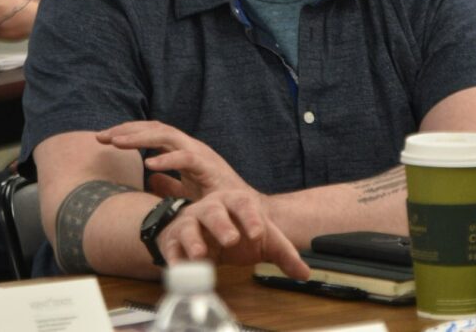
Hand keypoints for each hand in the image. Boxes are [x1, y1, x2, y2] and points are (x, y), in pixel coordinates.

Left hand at [96, 121, 246, 199]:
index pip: (152, 133)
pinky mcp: (211, 168)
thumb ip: (169, 184)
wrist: (247, 216)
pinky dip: (168, 160)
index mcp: (183, 151)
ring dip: (141, 137)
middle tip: (102, 136)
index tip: (103, 138)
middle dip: (127, 130)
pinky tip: (149, 165)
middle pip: (155, 128)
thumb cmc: (217, 204)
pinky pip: (187, 159)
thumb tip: (149, 178)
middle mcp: (191, 147)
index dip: (128, 133)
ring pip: (168, 136)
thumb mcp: (187, 193)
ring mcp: (201, 155)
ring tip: (118, 142)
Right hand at [158, 189, 309, 279]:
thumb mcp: (262, 240)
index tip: (258, 232)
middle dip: (221, 224)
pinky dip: (174, 258)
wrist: (203, 233)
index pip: (244, 204)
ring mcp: (190, 223)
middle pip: (214, 210)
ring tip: (200, 254)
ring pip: (189, 226)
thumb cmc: (236, 231)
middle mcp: (210, 208)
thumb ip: (283, 254)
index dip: (251, 217)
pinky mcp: (173, 241)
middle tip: (231, 239)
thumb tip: (304, 272)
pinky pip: (172, 248)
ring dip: (194, 240)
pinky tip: (179, 267)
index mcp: (235, 202)